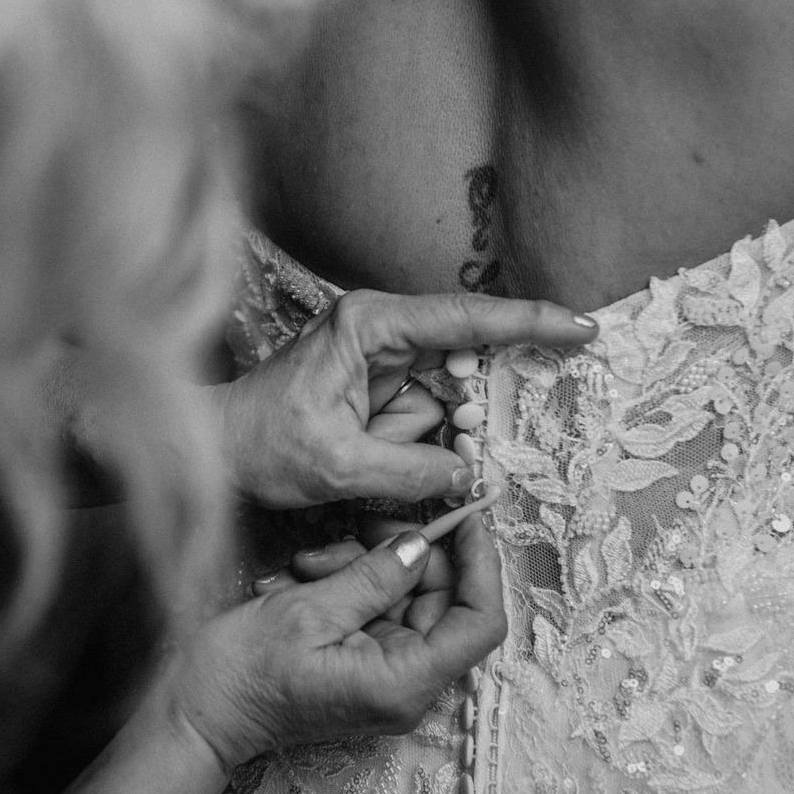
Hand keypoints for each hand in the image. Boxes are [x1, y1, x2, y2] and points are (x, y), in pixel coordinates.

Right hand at [155, 511, 504, 774]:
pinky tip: (310, 577)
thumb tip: (423, 545)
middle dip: (410, 556)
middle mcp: (406, 688)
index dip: (482, 566)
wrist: (198, 714)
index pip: (480, 623)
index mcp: (403, 683)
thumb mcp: (309, 610)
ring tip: (313, 563)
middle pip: (445, 604)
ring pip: (409, 600)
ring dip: (369, 567)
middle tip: (366, 526)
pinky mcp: (365, 666)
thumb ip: (375, 576)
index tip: (466, 519)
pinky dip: (354, 584)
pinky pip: (380, 612)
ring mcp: (386, 679)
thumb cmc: (243, 673)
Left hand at [215, 288, 594, 508]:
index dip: (529, 321)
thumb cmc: (259, 445)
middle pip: (464, 352)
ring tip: (368, 453)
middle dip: (481, 392)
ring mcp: (379, 357)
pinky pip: (425, 413)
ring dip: (434, 433)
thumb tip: (471, 476)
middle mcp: (379, 329)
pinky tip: (378, 457)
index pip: (466, 317)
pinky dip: (424, 441)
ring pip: (446, 394)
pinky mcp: (378, 387)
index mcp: (369, 324)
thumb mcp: (339, 467)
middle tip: (477, 418)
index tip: (582, 327)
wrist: (212, 451)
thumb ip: (413, 472)